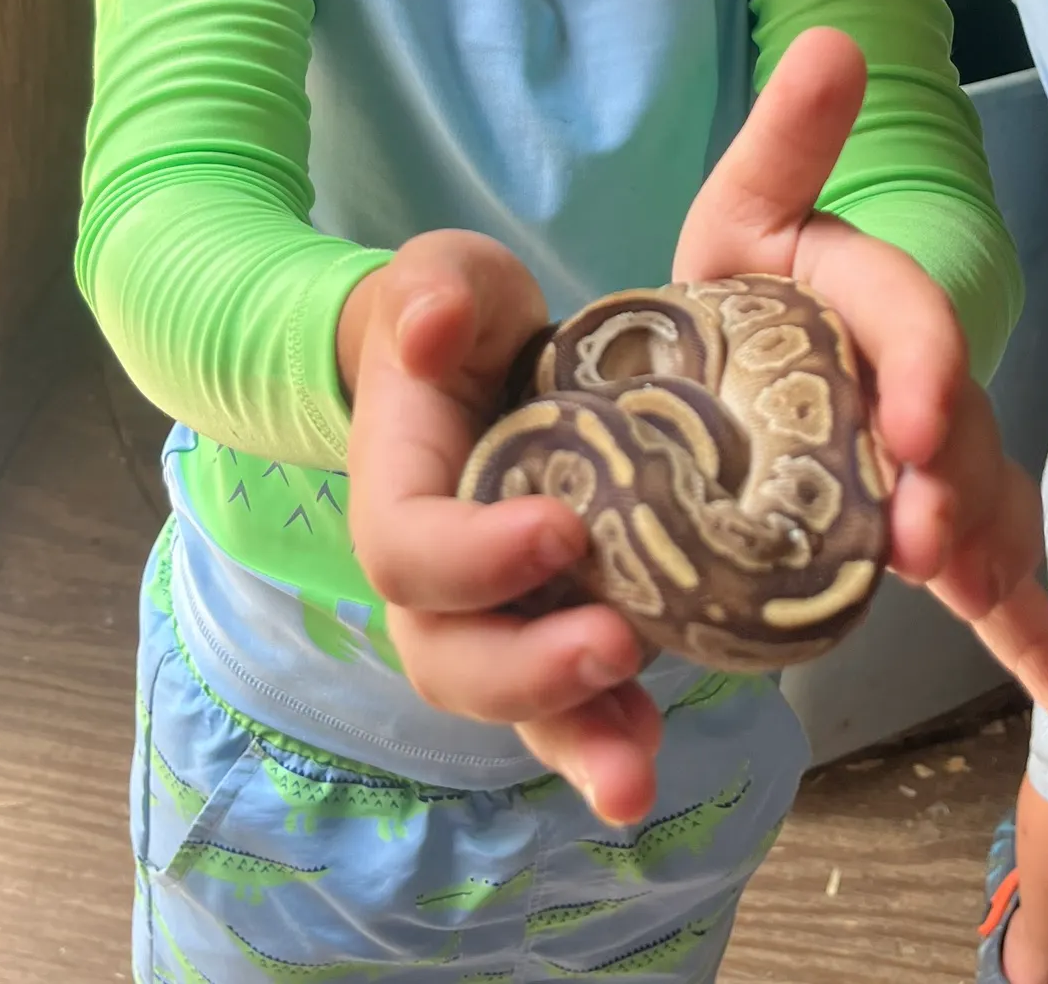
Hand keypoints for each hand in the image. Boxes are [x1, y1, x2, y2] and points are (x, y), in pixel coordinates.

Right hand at [341, 231, 663, 814]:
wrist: (475, 361)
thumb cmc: (456, 315)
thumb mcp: (442, 276)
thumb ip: (430, 292)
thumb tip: (427, 331)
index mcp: (398, 484)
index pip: (407, 547)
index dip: (472, 556)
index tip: (561, 528)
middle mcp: (436, 571)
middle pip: (449, 656)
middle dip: (526, 672)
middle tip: (614, 648)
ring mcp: (493, 609)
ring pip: (510, 703)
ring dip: (573, 740)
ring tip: (634, 772)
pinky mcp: (551, 622)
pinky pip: (568, 699)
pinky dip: (606, 733)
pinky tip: (650, 749)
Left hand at [510, 28, 1047, 823]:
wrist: (736, 343)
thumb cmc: (736, 275)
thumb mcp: (742, 208)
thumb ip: (786, 139)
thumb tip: (834, 38)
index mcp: (866, 300)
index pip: (907, 320)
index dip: (918, 367)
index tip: (906, 428)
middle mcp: (915, 380)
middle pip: (956, 432)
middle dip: (950, 490)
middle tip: (927, 547)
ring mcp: (929, 457)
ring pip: (983, 509)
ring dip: (990, 567)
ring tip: (1002, 628)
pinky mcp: (925, 517)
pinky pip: (990, 574)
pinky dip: (1034, 635)